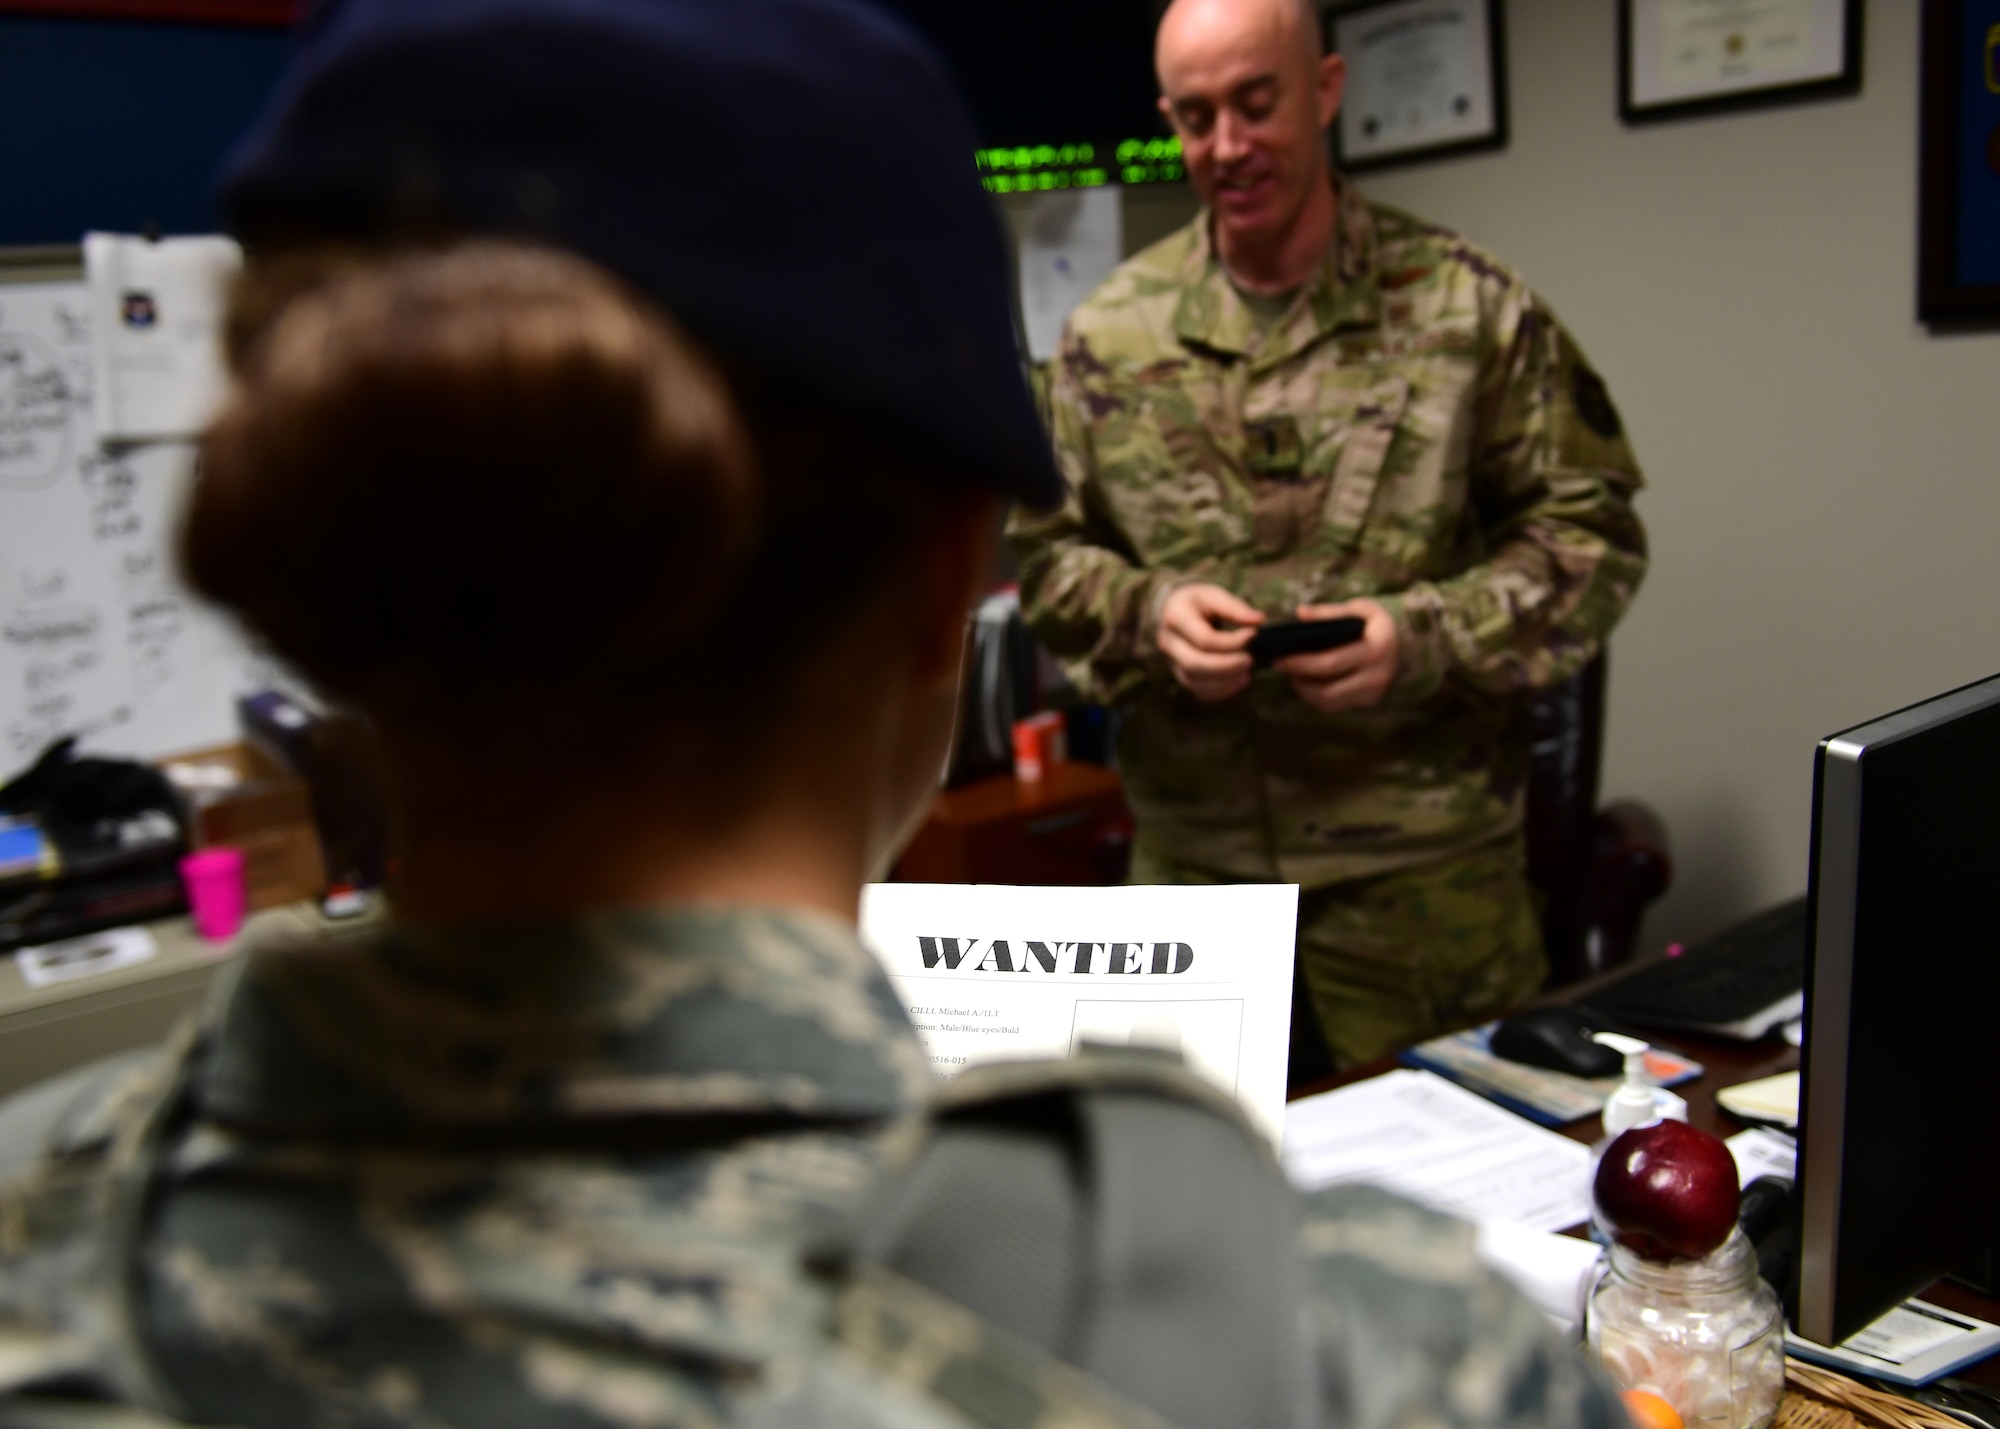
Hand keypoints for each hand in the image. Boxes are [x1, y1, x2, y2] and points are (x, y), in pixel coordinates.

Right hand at [1157, 583, 1263, 702]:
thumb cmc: (1197, 602)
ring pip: (1195, 681)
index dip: (1231, 641)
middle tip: (1250, 660)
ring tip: (1247, 673)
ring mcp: (1171, 662)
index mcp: (1175, 617)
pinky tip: (1239, 681)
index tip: (1253, 635)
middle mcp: (1168, 642)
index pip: (1204, 639)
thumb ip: (1234, 607)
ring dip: (1224, 681)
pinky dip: (1221, 690)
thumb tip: (1258, 620)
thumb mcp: (1213, 595)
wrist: (1173, 612)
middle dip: (1226, 666)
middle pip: (1194, 664)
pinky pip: (1198, 691)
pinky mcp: (1180, 675)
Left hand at [1277, 599, 1398, 711]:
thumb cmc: (1375, 622)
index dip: (1301, 663)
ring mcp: (1374, 693)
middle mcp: (1378, 676)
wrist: (1404, 643)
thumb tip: (1300, 613)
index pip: (1330, 663)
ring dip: (1305, 691)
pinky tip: (1306, 681)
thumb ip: (1330, 612)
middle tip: (1279, 666)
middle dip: (1298, 679)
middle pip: (1327, 689)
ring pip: (1329, 702)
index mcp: (1376, 649)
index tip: (1278, 658)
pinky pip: (1335, 705)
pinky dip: (1316, 696)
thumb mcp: (1359, 608)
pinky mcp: (1368, 701)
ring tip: (1291, 674)